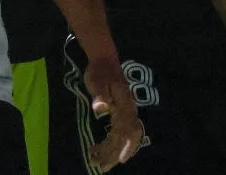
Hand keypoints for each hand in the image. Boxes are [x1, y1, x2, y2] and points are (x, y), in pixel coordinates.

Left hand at [84, 56, 143, 170]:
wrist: (104, 60)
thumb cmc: (100, 71)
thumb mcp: (97, 82)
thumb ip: (99, 96)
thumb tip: (100, 109)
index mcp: (125, 105)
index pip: (129, 129)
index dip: (126, 146)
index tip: (120, 160)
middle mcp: (128, 111)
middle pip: (126, 137)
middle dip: (116, 154)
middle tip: (102, 168)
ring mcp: (124, 113)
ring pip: (122, 137)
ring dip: (112, 152)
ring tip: (99, 164)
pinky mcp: (118, 113)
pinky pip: (117, 133)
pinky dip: (110, 144)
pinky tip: (99, 149)